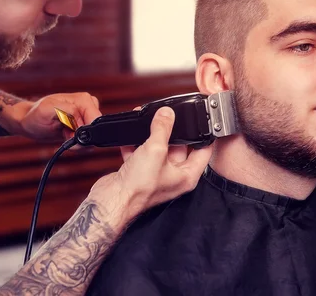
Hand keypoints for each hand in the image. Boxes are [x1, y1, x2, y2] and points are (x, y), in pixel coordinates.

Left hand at [19, 92, 101, 141]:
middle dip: (81, 138)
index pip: (95, 119)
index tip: (71, 135)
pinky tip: (66, 136)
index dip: (85, 131)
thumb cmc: (35, 115)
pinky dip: (77, 143)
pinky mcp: (83, 125)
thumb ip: (67, 110)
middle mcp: (88, 106)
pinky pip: (88, 140)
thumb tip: (80, 118)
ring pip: (93, 137)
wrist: (29, 122)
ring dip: (78, 141)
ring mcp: (86, 116)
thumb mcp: (47, 110)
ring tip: (64, 133)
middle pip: (96, 129)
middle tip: (65, 134)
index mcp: (83, 99)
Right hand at [88, 106, 213, 219]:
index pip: (203, 151)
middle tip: (167, 117)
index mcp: (186, 176)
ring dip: (151, 135)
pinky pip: (141, 154)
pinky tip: (131, 134)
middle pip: (180, 147)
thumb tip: (167, 114)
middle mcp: (174, 176)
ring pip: (159, 149)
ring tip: (148, 120)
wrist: (112, 200)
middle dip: (172, 131)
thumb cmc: (138, 188)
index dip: (203, 135)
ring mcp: (156, 174)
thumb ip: (162, 129)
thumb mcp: (155, 150)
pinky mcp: (140, 173)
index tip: (200, 121)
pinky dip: (135, 144)